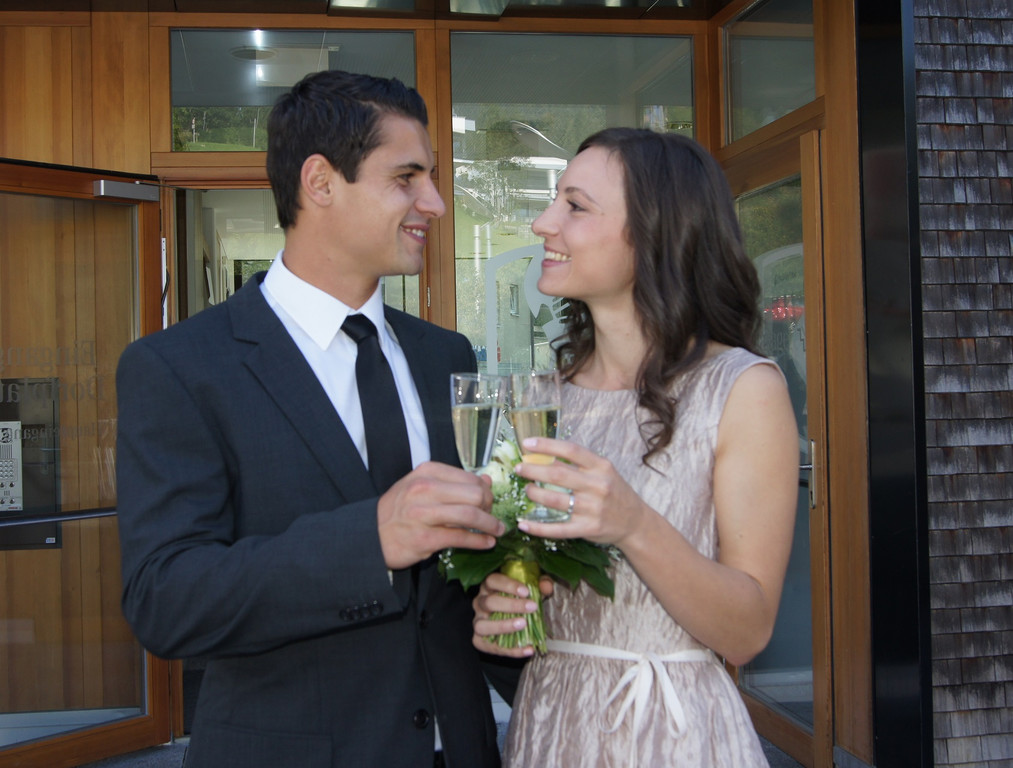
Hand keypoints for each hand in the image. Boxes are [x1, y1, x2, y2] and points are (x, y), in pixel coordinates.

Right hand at [377, 462, 502, 569]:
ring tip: (498, 530)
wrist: (370, 535)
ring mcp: (424, 514)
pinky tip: (487, 543)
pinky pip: (461, 538)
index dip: (486, 491)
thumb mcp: (422, 486)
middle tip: (493, 517)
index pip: (470, 477)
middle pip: (475, 494)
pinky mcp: (425, 538)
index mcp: (427, 472)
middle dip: (490, 507)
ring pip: (471, 515)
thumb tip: (486, 480)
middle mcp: (425, 489)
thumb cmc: (400, 510)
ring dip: (491, 525)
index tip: (488, 502)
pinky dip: (479, 541)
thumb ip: (453, 483)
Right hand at [472, 571, 553, 657]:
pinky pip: (491, 647)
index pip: (492, 580)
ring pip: (482, 625)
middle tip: (532, 607)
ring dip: (503, 626)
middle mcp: (480, 603)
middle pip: (489, 602)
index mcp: (489, 587)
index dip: (508, 585)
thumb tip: (546, 586)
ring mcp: (478, 622)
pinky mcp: (479, 641)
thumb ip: (541, 584)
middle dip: (511, 605)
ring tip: (523, 625)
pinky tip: (529, 649)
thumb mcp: (533, 590)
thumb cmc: (522, 601)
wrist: (515, 623)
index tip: (526, 591)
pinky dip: (511, 650)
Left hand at [513, 437, 648, 547]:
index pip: (571, 450)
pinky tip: (523, 523)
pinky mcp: (587, 529)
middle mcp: (597, 486)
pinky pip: (558, 529)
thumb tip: (545, 454)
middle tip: (519, 468)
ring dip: (534, 494)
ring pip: (554, 500)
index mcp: (601, 467)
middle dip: (533, 470)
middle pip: (558, 475)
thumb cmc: (615, 492)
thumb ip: (580, 464)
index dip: (547, 445)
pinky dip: (538, 527)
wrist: (635, 522)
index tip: (528, 443)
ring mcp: (592, 509)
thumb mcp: (604, 471)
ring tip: (526, 489)